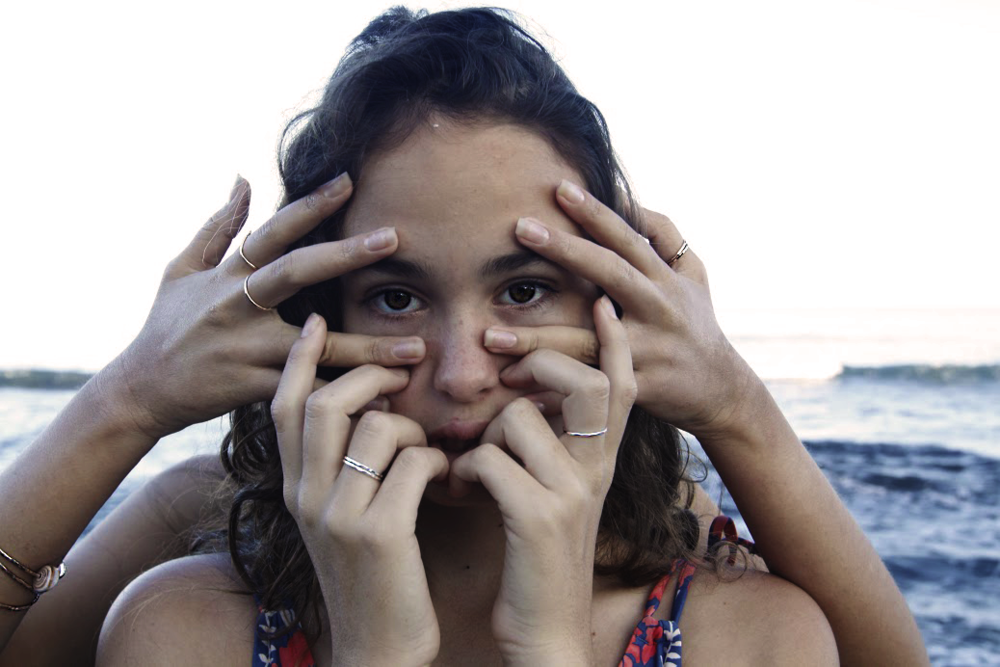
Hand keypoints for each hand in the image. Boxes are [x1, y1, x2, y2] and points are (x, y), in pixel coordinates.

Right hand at [112, 174, 426, 438]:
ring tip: (418, 346)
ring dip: (368, 346)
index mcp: (226, 276)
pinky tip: (386, 396)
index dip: (309, 205)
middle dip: (345, 254)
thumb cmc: (166, 327)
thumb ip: (217, 227)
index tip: (348, 181)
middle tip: (394, 238)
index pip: (272, 232)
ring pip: (315, 345)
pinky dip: (346, 394)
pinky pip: (309, 390)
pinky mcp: (253, 389)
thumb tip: (243, 180)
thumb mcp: (181, 271)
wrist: (141, 390)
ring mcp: (245, 349)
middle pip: (295, 273)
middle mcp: (236, 307)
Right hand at [272, 314, 446, 665]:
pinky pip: (415, 461)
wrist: (377, 651)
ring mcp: (339, 516)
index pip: (283, 408)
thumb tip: (367, 407)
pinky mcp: (380, 534)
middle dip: (369, 375)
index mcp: (294, 490)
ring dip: (415, 427)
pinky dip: (437, 459)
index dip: (299, 362)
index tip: (315, 323)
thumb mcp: (338, 519)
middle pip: (326, 403)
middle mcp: (306, 498)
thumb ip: (339, 467)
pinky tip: (446, 479)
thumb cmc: (371, 576)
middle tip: (401, 374)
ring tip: (429, 451)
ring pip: (378, 425)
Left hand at [450, 297, 635, 663]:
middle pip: (589, 383)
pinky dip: (464, 471)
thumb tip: (521, 403)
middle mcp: (597, 471)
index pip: (623, 388)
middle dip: (546, 362)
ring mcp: (572, 493)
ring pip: (520, 417)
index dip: (615, 345)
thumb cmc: (541, 560)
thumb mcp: (560, 499)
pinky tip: (461, 494)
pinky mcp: (539, 516)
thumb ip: (553, 452)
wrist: (547, 632)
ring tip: (472, 466)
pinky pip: (488, 458)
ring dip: (483, 434)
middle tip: (513, 374)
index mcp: (602, 464)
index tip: (604, 306)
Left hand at [484, 180, 754, 437]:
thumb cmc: (696, 323)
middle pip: (610, 272)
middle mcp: (658, 308)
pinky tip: (511, 388)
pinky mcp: (637, 389)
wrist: (721, 391)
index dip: (596, 212)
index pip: (627, 238)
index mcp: (664, 279)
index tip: (559, 188)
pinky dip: (550, 391)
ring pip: (587, 342)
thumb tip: (630, 199)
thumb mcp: (694, 275)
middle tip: (520, 227)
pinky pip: (587, 389)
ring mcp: (648, 350)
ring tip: (488, 335)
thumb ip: (665, 236)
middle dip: (565, 248)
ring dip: (536, 339)